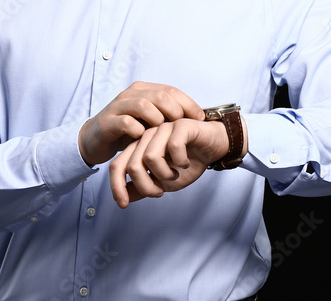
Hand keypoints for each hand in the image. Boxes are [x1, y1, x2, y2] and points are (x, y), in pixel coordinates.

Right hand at [78, 81, 203, 166]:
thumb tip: (198, 118)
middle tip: (182, 127)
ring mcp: (118, 106)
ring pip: (143, 105)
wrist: (95, 139)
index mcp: (143, 90)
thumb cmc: (127, 131)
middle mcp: (130, 94)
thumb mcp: (149, 121)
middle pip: (160, 95)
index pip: (171, 90)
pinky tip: (144, 139)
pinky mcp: (107, 122)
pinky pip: (126, 122)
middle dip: (176, 111)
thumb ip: (167, 115)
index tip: (200, 119)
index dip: (188, 103)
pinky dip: (138, 131)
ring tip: (163, 133)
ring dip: (158, 120)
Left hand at [109, 117, 233, 207]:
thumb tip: (124, 198)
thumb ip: (143, 187)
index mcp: (139, 148)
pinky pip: (173, 147)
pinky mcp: (180, 125)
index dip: (116, 186)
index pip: (118, 166)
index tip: (123, 204)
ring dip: (165, 174)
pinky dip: (181, 162)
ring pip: (150, 157)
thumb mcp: (163, 181)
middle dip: (147, 186)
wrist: (214, 147)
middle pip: (133, 165)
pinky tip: (186, 163)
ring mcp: (162, 129)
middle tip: (161, 190)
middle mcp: (147, 136)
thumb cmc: (188, 161)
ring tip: (176, 174)